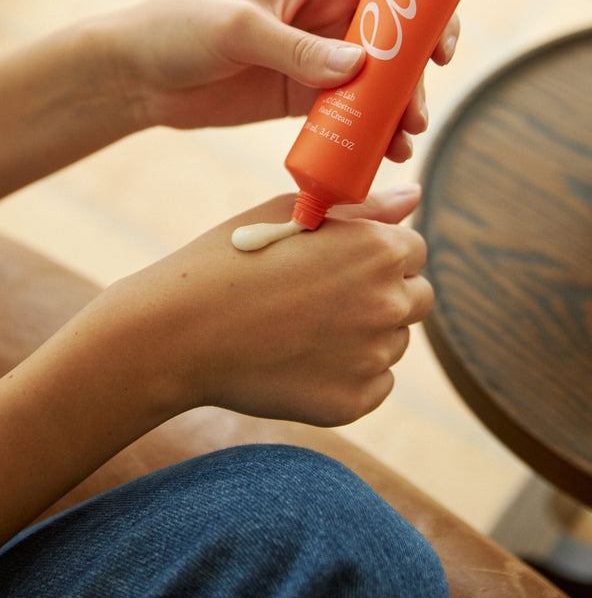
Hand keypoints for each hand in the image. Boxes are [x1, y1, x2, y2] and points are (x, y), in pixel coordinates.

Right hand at [105, 185, 431, 428]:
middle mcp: (387, 303)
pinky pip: (374, 383)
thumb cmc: (232, 258)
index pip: (414, 250)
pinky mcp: (354, 402)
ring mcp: (373, 357)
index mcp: (378, 249)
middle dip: (384, 293)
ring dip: (365, 334)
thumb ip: (365, 208)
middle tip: (325, 296)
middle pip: (416, 298)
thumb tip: (414, 195)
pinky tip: (299, 358)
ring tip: (301, 326)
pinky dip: (348, 373)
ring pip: (393, 342)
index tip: (342, 261)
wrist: (182, 331)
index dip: (378, 253)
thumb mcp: (293, 215)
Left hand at [117, 0, 458, 160]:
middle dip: (410, 78)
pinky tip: (377, 156)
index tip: (440, 51)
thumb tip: (359, 65)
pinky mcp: (301, 98)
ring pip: (376, 83)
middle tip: (411, 117)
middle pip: (392, 42)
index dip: (423, 15)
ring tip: (400, 144)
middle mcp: (326, 15)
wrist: (135, 75)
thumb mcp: (237, 30)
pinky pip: (348, 114)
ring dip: (395, 110)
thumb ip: (295, 49)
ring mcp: (316, 59)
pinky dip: (367, 133)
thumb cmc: (178, 28)